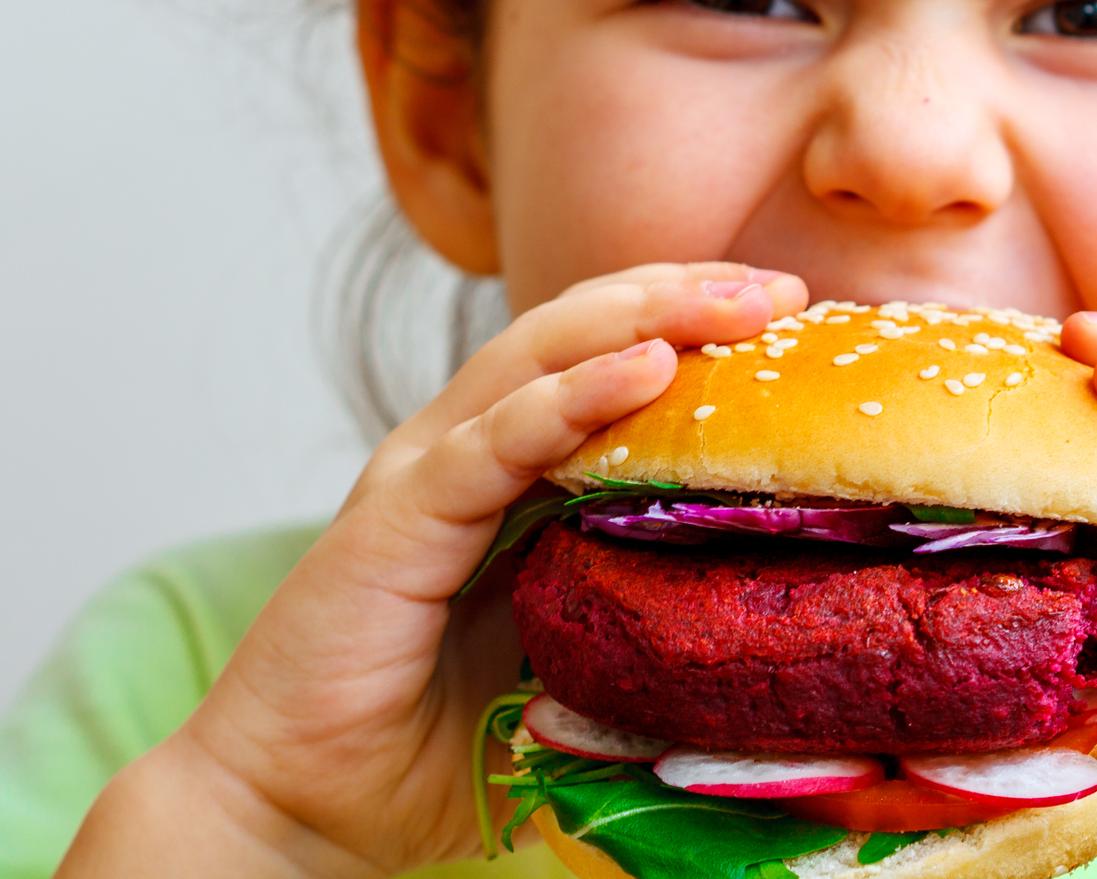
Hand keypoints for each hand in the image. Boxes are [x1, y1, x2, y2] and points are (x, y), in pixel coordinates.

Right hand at [58, 263, 807, 878]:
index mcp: (509, 467)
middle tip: (782, 290)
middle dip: (682, 295)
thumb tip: (777, 609)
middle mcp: (465, 446)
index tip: (790, 312)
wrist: (306, 806)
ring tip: (730, 302)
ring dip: (641, 318)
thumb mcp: (579, 654)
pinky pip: (493, 442)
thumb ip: (647, 607)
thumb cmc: (439, 740)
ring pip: (538, 357)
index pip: (606, 355)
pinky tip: (642, 367)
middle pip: (579, 330)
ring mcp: (424, 473)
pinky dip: (569, 398)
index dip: (690, 320)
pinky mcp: (394, 519)